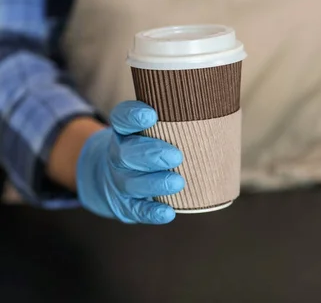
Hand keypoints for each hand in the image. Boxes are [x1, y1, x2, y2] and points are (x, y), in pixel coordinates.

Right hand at [77, 101, 184, 223]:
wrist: (108, 178)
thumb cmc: (144, 148)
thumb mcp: (148, 131)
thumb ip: (171, 121)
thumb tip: (213, 108)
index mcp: (123, 133)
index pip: (122, 119)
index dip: (133, 117)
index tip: (150, 115)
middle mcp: (118, 156)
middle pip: (127, 153)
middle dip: (151, 154)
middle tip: (176, 156)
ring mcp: (120, 182)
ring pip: (133, 183)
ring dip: (155, 183)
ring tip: (178, 183)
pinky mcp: (125, 206)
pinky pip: (137, 210)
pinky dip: (152, 212)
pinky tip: (168, 212)